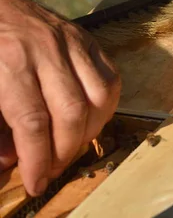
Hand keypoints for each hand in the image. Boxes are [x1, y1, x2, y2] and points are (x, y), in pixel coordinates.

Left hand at [0, 0, 120, 195]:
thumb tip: (10, 161)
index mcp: (9, 62)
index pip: (32, 121)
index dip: (37, 159)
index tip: (36, 183)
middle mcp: (47, 51)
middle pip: (71, 112)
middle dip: (64, 151)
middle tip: (52, 168)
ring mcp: (73, 42)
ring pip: (99, 97)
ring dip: (89, 131)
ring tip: (70, 145)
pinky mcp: (89, 40)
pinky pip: (111, 79)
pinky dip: (105, 107)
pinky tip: (88, 119)